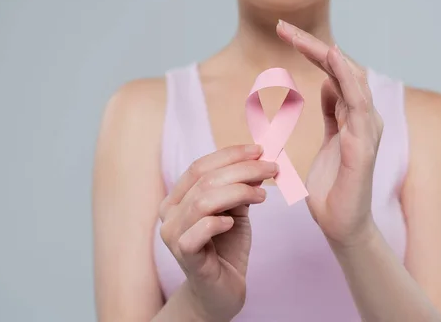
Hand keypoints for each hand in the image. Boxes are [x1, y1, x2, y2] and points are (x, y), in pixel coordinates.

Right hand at [158, 144, 277, 321]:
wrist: (221, 291)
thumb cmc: (226, 248)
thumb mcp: (235, 210)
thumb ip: (239, 187)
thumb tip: (258, 161)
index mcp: (178, 198)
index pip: (199, 167)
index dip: (229, 155)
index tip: (258, 150)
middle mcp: (169, 214)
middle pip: (205, 181)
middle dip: (242, 170)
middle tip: (271, 169)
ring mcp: (174, 236)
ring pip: (202, 202)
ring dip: (237, 192)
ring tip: (262, 195)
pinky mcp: (185, 258)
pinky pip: (196, 233)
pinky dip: (216, 222)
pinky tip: (233, 222)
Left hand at [277, 20, 382, 248]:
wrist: (340, 224)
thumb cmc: (333, 184)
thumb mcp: (328, 140)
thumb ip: (332, 111)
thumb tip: (327, 83)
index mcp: (352, 115)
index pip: (333, 72)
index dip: (312, 50)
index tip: (284, 31)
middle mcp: (363, 119)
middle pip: (343, 71)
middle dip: (314, 46)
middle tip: (284, 26)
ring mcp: (366, 133)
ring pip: (355, 86)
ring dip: (335, 60)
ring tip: (314, 39)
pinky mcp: (362, 151)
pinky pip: (357, 113)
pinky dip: (349, 87)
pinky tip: (334, 70)